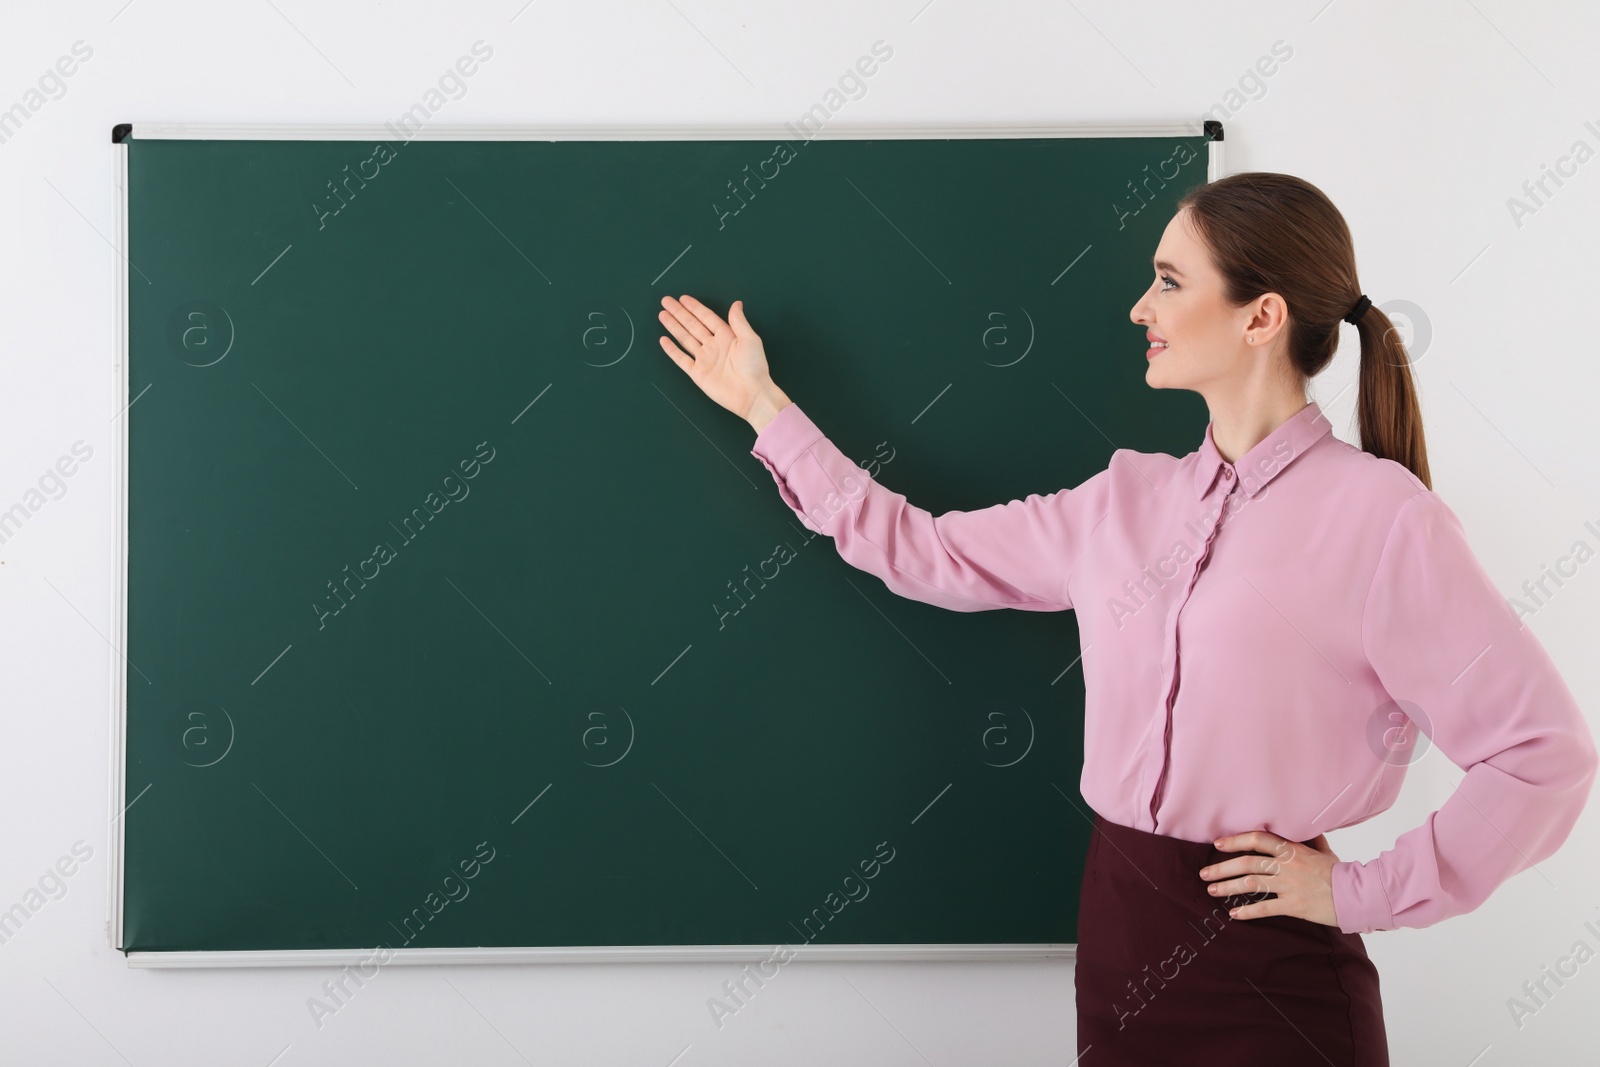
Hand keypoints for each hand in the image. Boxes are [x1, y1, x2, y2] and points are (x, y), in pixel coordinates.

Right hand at [658, 295, 788, 429]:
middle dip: (679, 313)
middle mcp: (713, 345)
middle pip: (692, 325)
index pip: (706, 318)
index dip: (694, 308)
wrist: (751, 394)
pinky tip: (664, 340)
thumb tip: (736, 303)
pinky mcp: (698, 374)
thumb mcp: (750, 339)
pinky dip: (672, 350)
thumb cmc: (754, 366)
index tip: (683, 298)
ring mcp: (704, 359)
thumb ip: (739, 321)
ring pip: (685, 339)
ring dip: (673, 327)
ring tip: (662, 315)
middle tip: (666, 301)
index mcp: (726, 336)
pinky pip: (681, 359)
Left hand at [1198, 830, 1340, 926]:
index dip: (1236, 841)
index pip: (1258, 839)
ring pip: (1251, 883)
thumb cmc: (1341, 872)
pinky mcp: (1294, 905)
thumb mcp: (1325, 852)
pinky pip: (1265, 908)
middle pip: (1247, 863)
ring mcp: (1289, 885)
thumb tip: (1306, 830)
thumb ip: (1311, 841)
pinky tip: (1234, 914)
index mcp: (1292, 850)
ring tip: (1212, 890)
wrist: (1357, 894)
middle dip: (1222, 868)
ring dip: (1228, 887)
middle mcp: (1287, 865)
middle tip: (1204, 874)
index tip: (1218, 845)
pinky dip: (1248, 912)